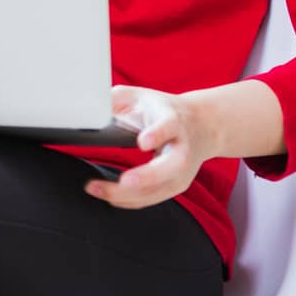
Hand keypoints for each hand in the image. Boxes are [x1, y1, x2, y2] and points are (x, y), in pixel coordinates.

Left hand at [83, 84, 216, 209]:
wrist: (202, 126)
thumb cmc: (164, 110)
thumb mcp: (142, 95)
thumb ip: (117, 98)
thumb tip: (92, 106)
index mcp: (174, 121)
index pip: (168, 127)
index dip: (156, 135)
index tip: (142, 142)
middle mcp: (182, 149)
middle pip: (171, 166)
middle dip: (147, 176)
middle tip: (124, 181)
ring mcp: (181, 171)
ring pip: (158, 189)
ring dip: (127, 194)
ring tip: (97, 189)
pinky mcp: (176, 186)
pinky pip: (151, 199)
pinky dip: (128, 200)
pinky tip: (107, 196)